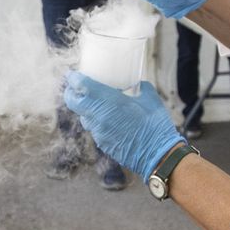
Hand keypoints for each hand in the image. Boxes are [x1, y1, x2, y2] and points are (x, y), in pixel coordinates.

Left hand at [63, 72, 183, 176]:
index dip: (73, 78)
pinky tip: (109, 120)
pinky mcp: (102, 143)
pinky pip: (94, 129)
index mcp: (108, 100)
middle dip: (71, 93)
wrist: (158, 155)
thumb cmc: (156, 125)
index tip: (72, 74)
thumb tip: (137, 83)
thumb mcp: (150, 98)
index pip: (80, 85)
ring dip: (85, 109)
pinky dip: (97, 122)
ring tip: (95, 104)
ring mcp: (98, 132)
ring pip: (83, 117)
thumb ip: (140, 86)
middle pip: (72, 102)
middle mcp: (98, 116)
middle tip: (75, 88)